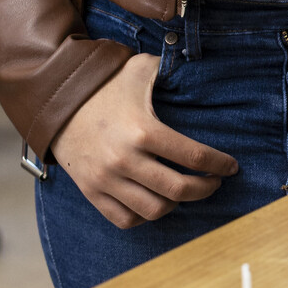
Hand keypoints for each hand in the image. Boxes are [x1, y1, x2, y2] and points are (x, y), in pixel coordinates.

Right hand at [51, 52, 237, 227]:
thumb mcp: (141, 68)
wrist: (56, 100)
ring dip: (176, 204)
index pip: (194, 157)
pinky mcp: (91, 192)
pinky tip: (156, 200)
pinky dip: (145, 215)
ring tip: (184, 190)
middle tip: (214, 181)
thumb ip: (172, 68)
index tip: (231, 166)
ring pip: (154, 210)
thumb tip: (202, 68)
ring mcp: (106, 180)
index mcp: (143, 130)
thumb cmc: (105, 84)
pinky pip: (126, 219)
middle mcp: (125, 160)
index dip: (220, 164)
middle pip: (179, 190)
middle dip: (205, 188)